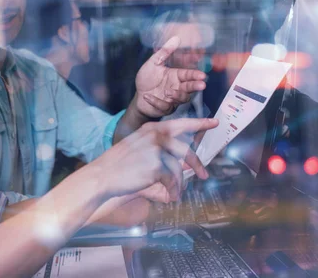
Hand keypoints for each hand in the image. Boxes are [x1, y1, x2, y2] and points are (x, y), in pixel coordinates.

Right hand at [92, 118, 218, 202]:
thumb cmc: (119, 164)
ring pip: (178, 168)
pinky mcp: (156, 166)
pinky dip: (173, 190)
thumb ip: (159, 146)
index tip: (214, 122)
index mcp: (151, 129)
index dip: (199, 123)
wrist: (102, 176)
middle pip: (185, 149)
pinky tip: (169, 196)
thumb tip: (182, 155)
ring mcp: (156, 150)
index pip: (180, 123)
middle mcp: (155, 136)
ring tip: (175, 192)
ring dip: (179, 183)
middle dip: (196, 163)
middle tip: (204, 174)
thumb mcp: (138, 146)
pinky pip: (173, 180)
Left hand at [134, 36, 206, 117]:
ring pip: (181, 99)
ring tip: (167, 92)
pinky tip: (147, 96)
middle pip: (190, 88)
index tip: (202, 75)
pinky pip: (164, 106)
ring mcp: (173, 99)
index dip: (196, 75)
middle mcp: (177, 87)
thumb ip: (164, 52)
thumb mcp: (153, 63)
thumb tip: (176, 38)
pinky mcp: (165, 108)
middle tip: (201, 85)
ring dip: (176, 95)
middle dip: (195, 86)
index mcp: (176, 76)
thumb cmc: (147, 80)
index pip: (188, 75)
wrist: (138, 96)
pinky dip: (156, 102)